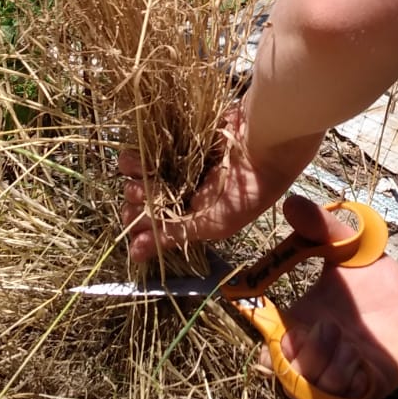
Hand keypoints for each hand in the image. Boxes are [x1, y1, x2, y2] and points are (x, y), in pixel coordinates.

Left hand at [119, 106, 322, 261]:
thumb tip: (136, 255)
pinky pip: (150, 151)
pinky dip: (139, 156)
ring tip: (133, 173)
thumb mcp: (211, 223)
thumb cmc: (244, 194)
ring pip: (145, 175)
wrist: (264, 145)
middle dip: (136, 202)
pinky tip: (133, 158)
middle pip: (148, 200)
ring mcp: (181, 167)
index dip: (142, 227)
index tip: (134, 225)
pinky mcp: (179, 142)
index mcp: (196, 217)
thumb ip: (173, 235)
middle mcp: (187, 193)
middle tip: (139, 197)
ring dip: (133, 176)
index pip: (159, 226)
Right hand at [258, 194, 397, 398]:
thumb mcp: (346, 246)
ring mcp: (334, 374)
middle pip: (283, 372)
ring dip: (323, 366)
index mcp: (300, 322)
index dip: (268, 341)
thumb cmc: (376, 276)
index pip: (267, 342)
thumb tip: (291, 201)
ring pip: (309, 388)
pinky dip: (343, 383)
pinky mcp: (359, 391)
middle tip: (328, 328)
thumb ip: (320, 226)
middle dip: (298, 355)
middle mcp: (312, 352)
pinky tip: (360, 360)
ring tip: (347, 341)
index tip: (285, 326)